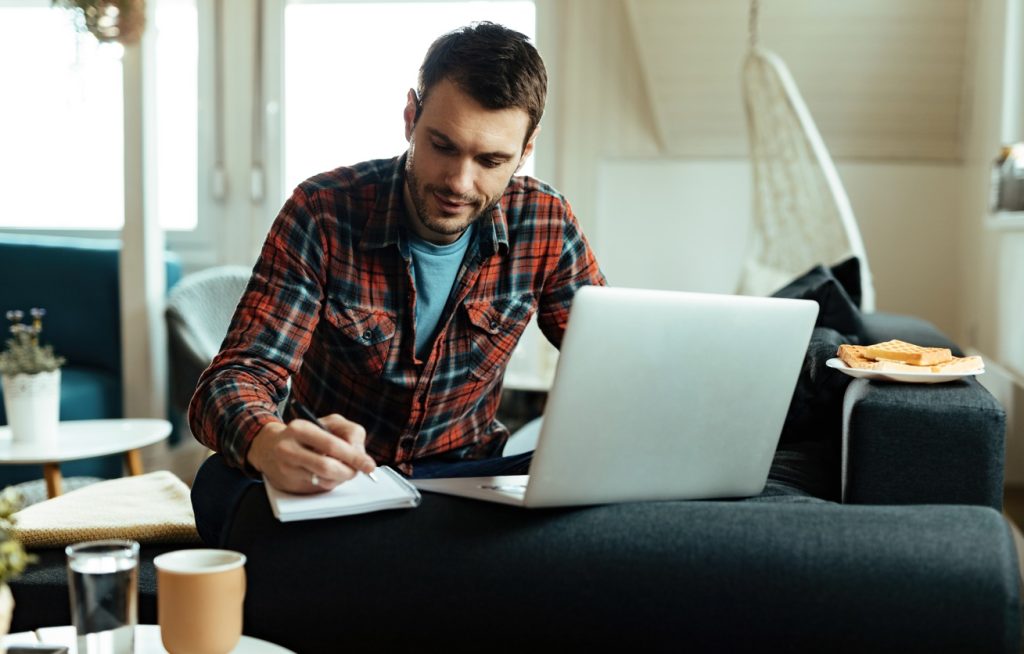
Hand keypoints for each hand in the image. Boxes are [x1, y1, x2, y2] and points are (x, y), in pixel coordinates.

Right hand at [246, 413, 376, 493]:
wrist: (268, 447)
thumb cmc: (306, 435)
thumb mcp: (328, 423)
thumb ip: (349, 433)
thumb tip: (360, 456)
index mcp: (300, 428)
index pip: (332, 445)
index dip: (355, 456)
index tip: (369, 465)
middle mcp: (288, 449)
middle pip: (328, 466)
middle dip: (349, 471)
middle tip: (357, 472)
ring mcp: (286, 468)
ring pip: (324, 480)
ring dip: (340, 479)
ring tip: (342, 471)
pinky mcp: (287, 484)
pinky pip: (317, 488)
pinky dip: (329, 484)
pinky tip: (327, 476)